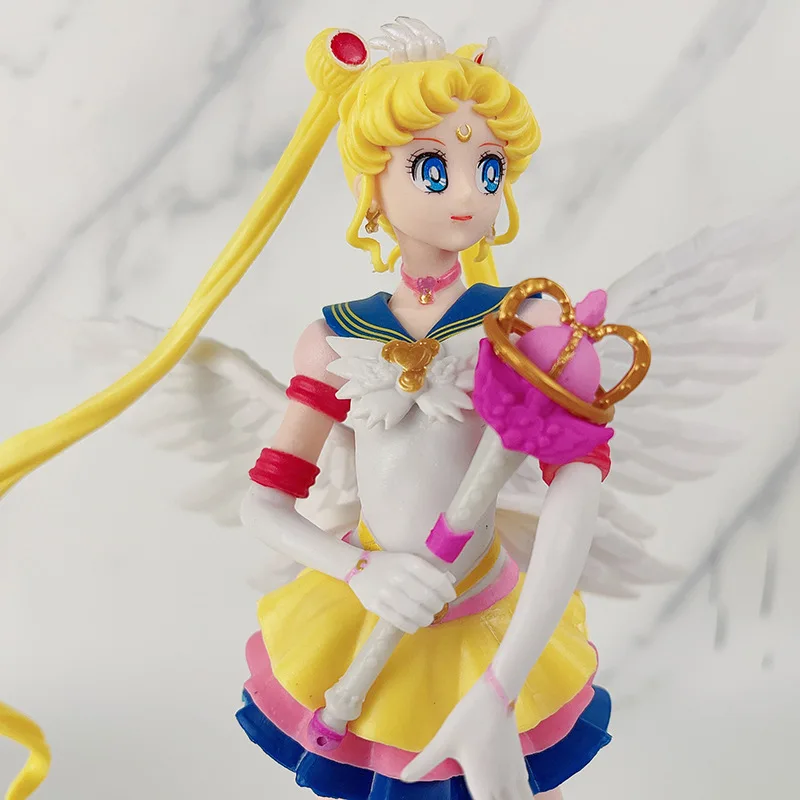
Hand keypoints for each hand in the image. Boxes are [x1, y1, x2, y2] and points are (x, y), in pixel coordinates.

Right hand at [348, 550, 455, 633]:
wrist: (357, 567)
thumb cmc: (389, 564)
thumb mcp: (408, 560)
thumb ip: (428, 571)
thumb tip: (449, 582)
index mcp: (409, 562)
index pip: (436, 580)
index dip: (447, 591)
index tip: (449, 596)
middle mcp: (398, 576)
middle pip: (427, 598)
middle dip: (437, 606)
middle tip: (437, 607)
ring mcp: (385, 592)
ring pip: (414, 612)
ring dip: (426, 618)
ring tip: (427, 617)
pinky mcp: (375, 605)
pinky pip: (399, 621)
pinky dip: (411, 625)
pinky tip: (414, 624)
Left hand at [401, 675, 532, 799]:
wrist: (497, 695)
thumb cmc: (469, 717)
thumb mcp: (443, 741)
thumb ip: (424, 762)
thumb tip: (404, 777)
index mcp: (484, 786)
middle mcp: (503, 786)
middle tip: (484, 798)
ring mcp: (515, 776)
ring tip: (498, 798)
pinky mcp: (520, 764)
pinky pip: (524, 792)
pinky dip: (519, 797)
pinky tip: (511, 794)